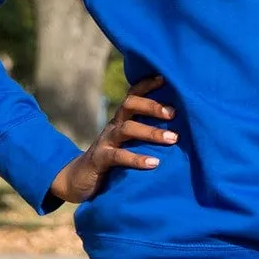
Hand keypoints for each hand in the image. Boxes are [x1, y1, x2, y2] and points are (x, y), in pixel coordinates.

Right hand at [49, 75, 176, 204]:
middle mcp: (113, 126)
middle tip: (174, 113)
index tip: (165, 79)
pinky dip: (137, 159)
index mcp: (121, 120)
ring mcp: (105, 142)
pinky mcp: (100, 160)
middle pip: (129, 105)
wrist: (79, 180)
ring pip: (126, 129)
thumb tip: (179, 130)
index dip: (146, 85)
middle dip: (152, 106)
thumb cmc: (113, 161)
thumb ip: (145, 135)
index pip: (133, 96)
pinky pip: (118, 156)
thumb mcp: (128, 144)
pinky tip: (154, 163)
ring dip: (151, 132)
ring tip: (173, 139)